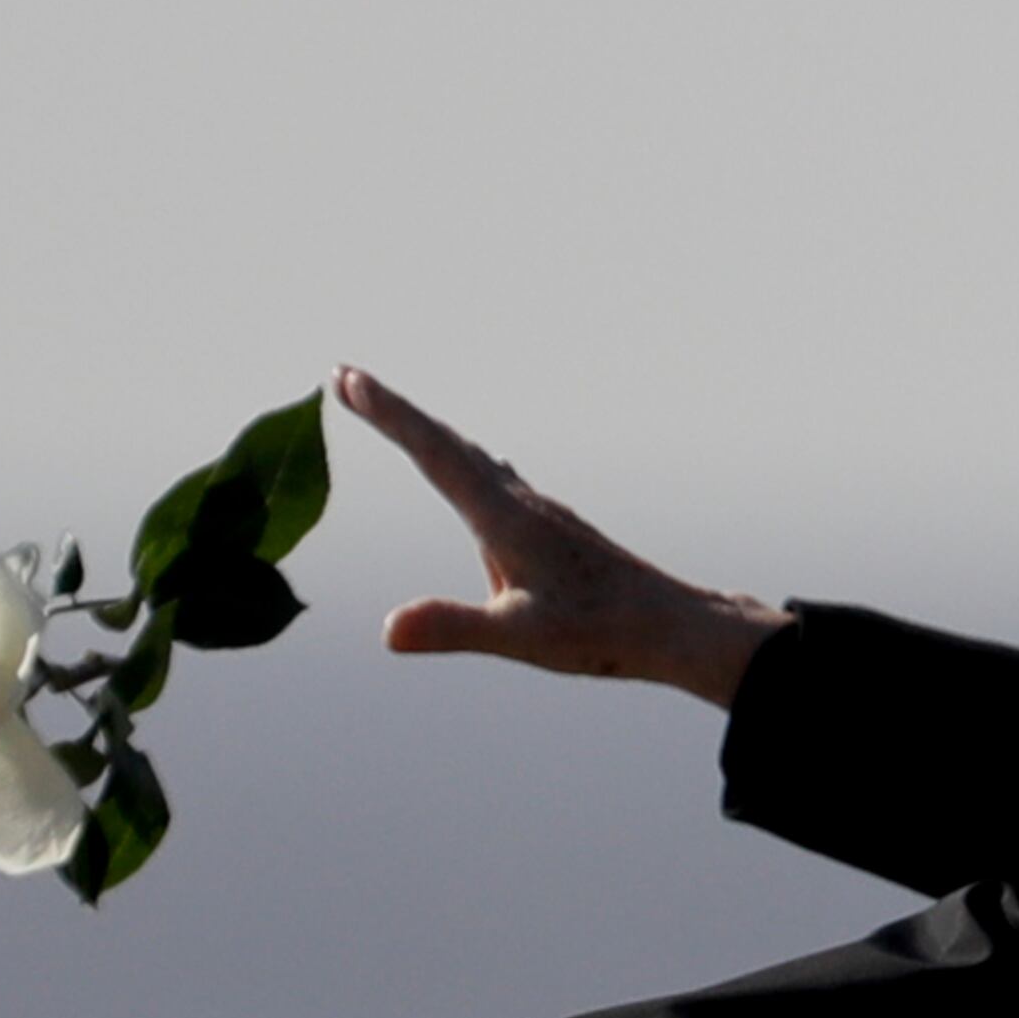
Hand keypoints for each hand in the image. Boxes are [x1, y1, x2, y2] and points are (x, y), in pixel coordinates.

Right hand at [335, 367, 787, 706]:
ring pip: (469, 456)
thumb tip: (387, 629)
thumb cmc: (601, 633)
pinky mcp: (546, 529)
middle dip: (394, 411)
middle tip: (344, 379)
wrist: (674, 626)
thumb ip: (452, 627)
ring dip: (424, 432)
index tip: (347, 379)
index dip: (388, 414)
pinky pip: (488, 477)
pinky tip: (467, 468)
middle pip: (445, 442)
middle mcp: (518, 503)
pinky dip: (457, 458)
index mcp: (503, 518)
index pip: (433, 453)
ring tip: (389, 413)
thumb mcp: (518, 638)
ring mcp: (535, 512)